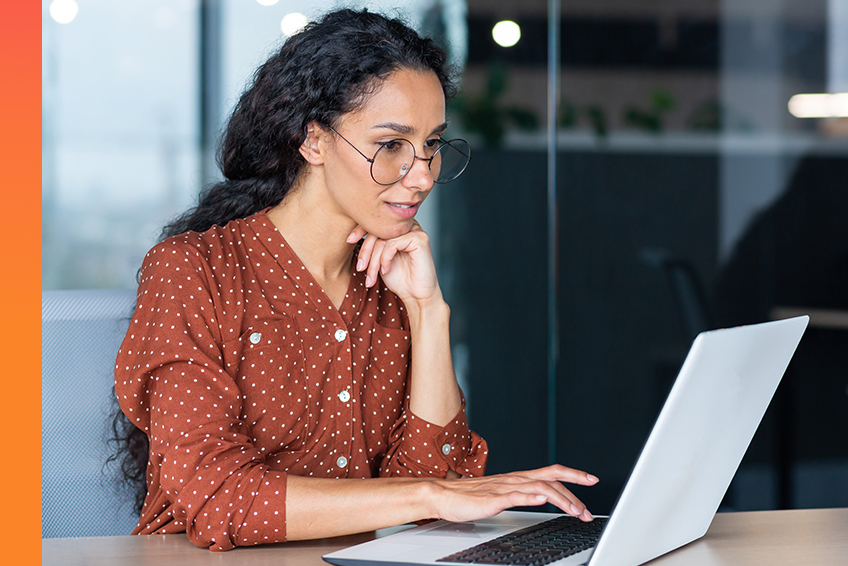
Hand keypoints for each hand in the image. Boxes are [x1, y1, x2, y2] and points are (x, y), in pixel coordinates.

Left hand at [346, 223, 439, 305]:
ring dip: (373, 259)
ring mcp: (415, 231)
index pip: (376, 221)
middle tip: (360, 268)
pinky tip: (385, 270)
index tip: (349, 240)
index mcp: (399, 228)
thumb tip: (352, 235)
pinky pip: (392, 243)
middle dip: (365, 251)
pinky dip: (385, 258)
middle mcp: (407, 226)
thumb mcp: (379, 260)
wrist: (417, 295)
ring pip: (383, 238)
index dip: (360, 229)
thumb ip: (372, 245)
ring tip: (371, 275)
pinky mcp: (420, 239)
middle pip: (378, 229)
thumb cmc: (400, 279)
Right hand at [432, 465, 598, 522]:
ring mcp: (504, 487)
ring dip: (560, 498)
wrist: (442, 495)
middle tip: (587, 510)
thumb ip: (519, 494)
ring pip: (538, 488)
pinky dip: (530, 496)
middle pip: (550, 479)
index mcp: (517, 478)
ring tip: (574, 510)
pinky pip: (514, 496)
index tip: (591, 479)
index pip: (551, 471)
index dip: (573, 474)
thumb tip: (539, 497)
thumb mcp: (501, 494)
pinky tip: (542, 500)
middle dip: (574, 493)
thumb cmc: (468, 497)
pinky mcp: (492, 498)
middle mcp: (514, 479)